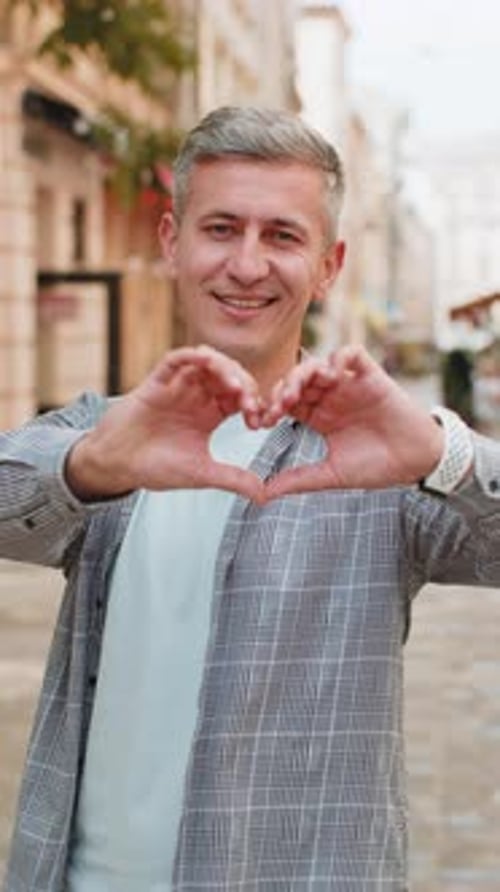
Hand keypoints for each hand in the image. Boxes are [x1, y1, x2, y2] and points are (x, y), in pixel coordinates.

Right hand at [66, 346, 264, 501]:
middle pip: (229, 375)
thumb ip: (233, 479)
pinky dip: (192, 356)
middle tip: (250, 405)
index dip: (254, 405)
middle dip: (245, 386)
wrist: (117, 466)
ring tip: (235, 387)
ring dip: (225, 369)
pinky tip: (206, 360)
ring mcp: (176, 387)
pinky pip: (176, 360)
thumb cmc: (155, 468)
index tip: (259, 424)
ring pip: (207, 363)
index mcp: (210, 414)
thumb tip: (264, 496)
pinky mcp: (156, 382)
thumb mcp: (201, 474)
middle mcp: (196, 396)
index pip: (240, 398)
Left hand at [262, 346, 443, 498]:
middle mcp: (331, 397)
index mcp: (318, 416)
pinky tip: (331, 375)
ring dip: (304, 372)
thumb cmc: (377, 467)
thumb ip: (298, 480)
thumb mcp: (331, 475)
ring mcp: (351, 384)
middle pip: (297, 379)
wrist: (415, 463)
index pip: (286, 402)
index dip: (271, 407)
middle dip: (283, 388)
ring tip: (299, 390)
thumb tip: (262, 494)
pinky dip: (339, 357)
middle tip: (279, 405)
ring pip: (319, 363)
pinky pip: (353, 352)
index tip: (261, 421)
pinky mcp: (372, 376)